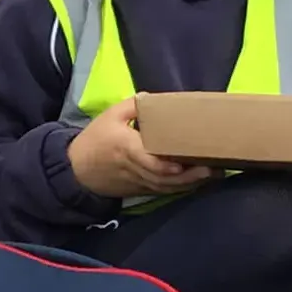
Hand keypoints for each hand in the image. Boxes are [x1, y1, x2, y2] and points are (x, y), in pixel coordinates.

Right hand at [67, 97, 213, 199]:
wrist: (76, 170)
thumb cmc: (95, 140)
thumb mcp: (110, 116)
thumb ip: (133, 106)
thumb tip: (156, 99)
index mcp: (127, 148)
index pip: (149, 161)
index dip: (168, 166)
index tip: (187, 162)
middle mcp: (135, 168)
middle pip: (165, 178)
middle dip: (190, 177)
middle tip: (214, 169)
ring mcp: (139, 182)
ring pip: (167, 187)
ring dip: (191, 184)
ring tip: (214, 175)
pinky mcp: (141, 190)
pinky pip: (164, 191)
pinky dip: (182, 189)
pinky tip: (199, 182)